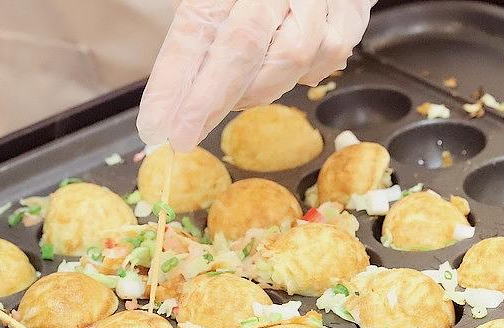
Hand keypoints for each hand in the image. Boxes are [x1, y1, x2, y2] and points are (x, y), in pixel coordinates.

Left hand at [137, 0, 375, 151]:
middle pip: (240, 47)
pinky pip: (324, 60)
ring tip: (233, 95)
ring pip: (288, 60)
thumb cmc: (246, 1)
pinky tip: (280, 69)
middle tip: (182, 137)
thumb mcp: (214, 6)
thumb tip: (165, 105)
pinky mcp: (349, 14)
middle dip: (208, 102)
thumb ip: (192, 43)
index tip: (153, 126)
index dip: (171, 84)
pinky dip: (299, 76)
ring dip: (255, 91)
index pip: (192, 34)